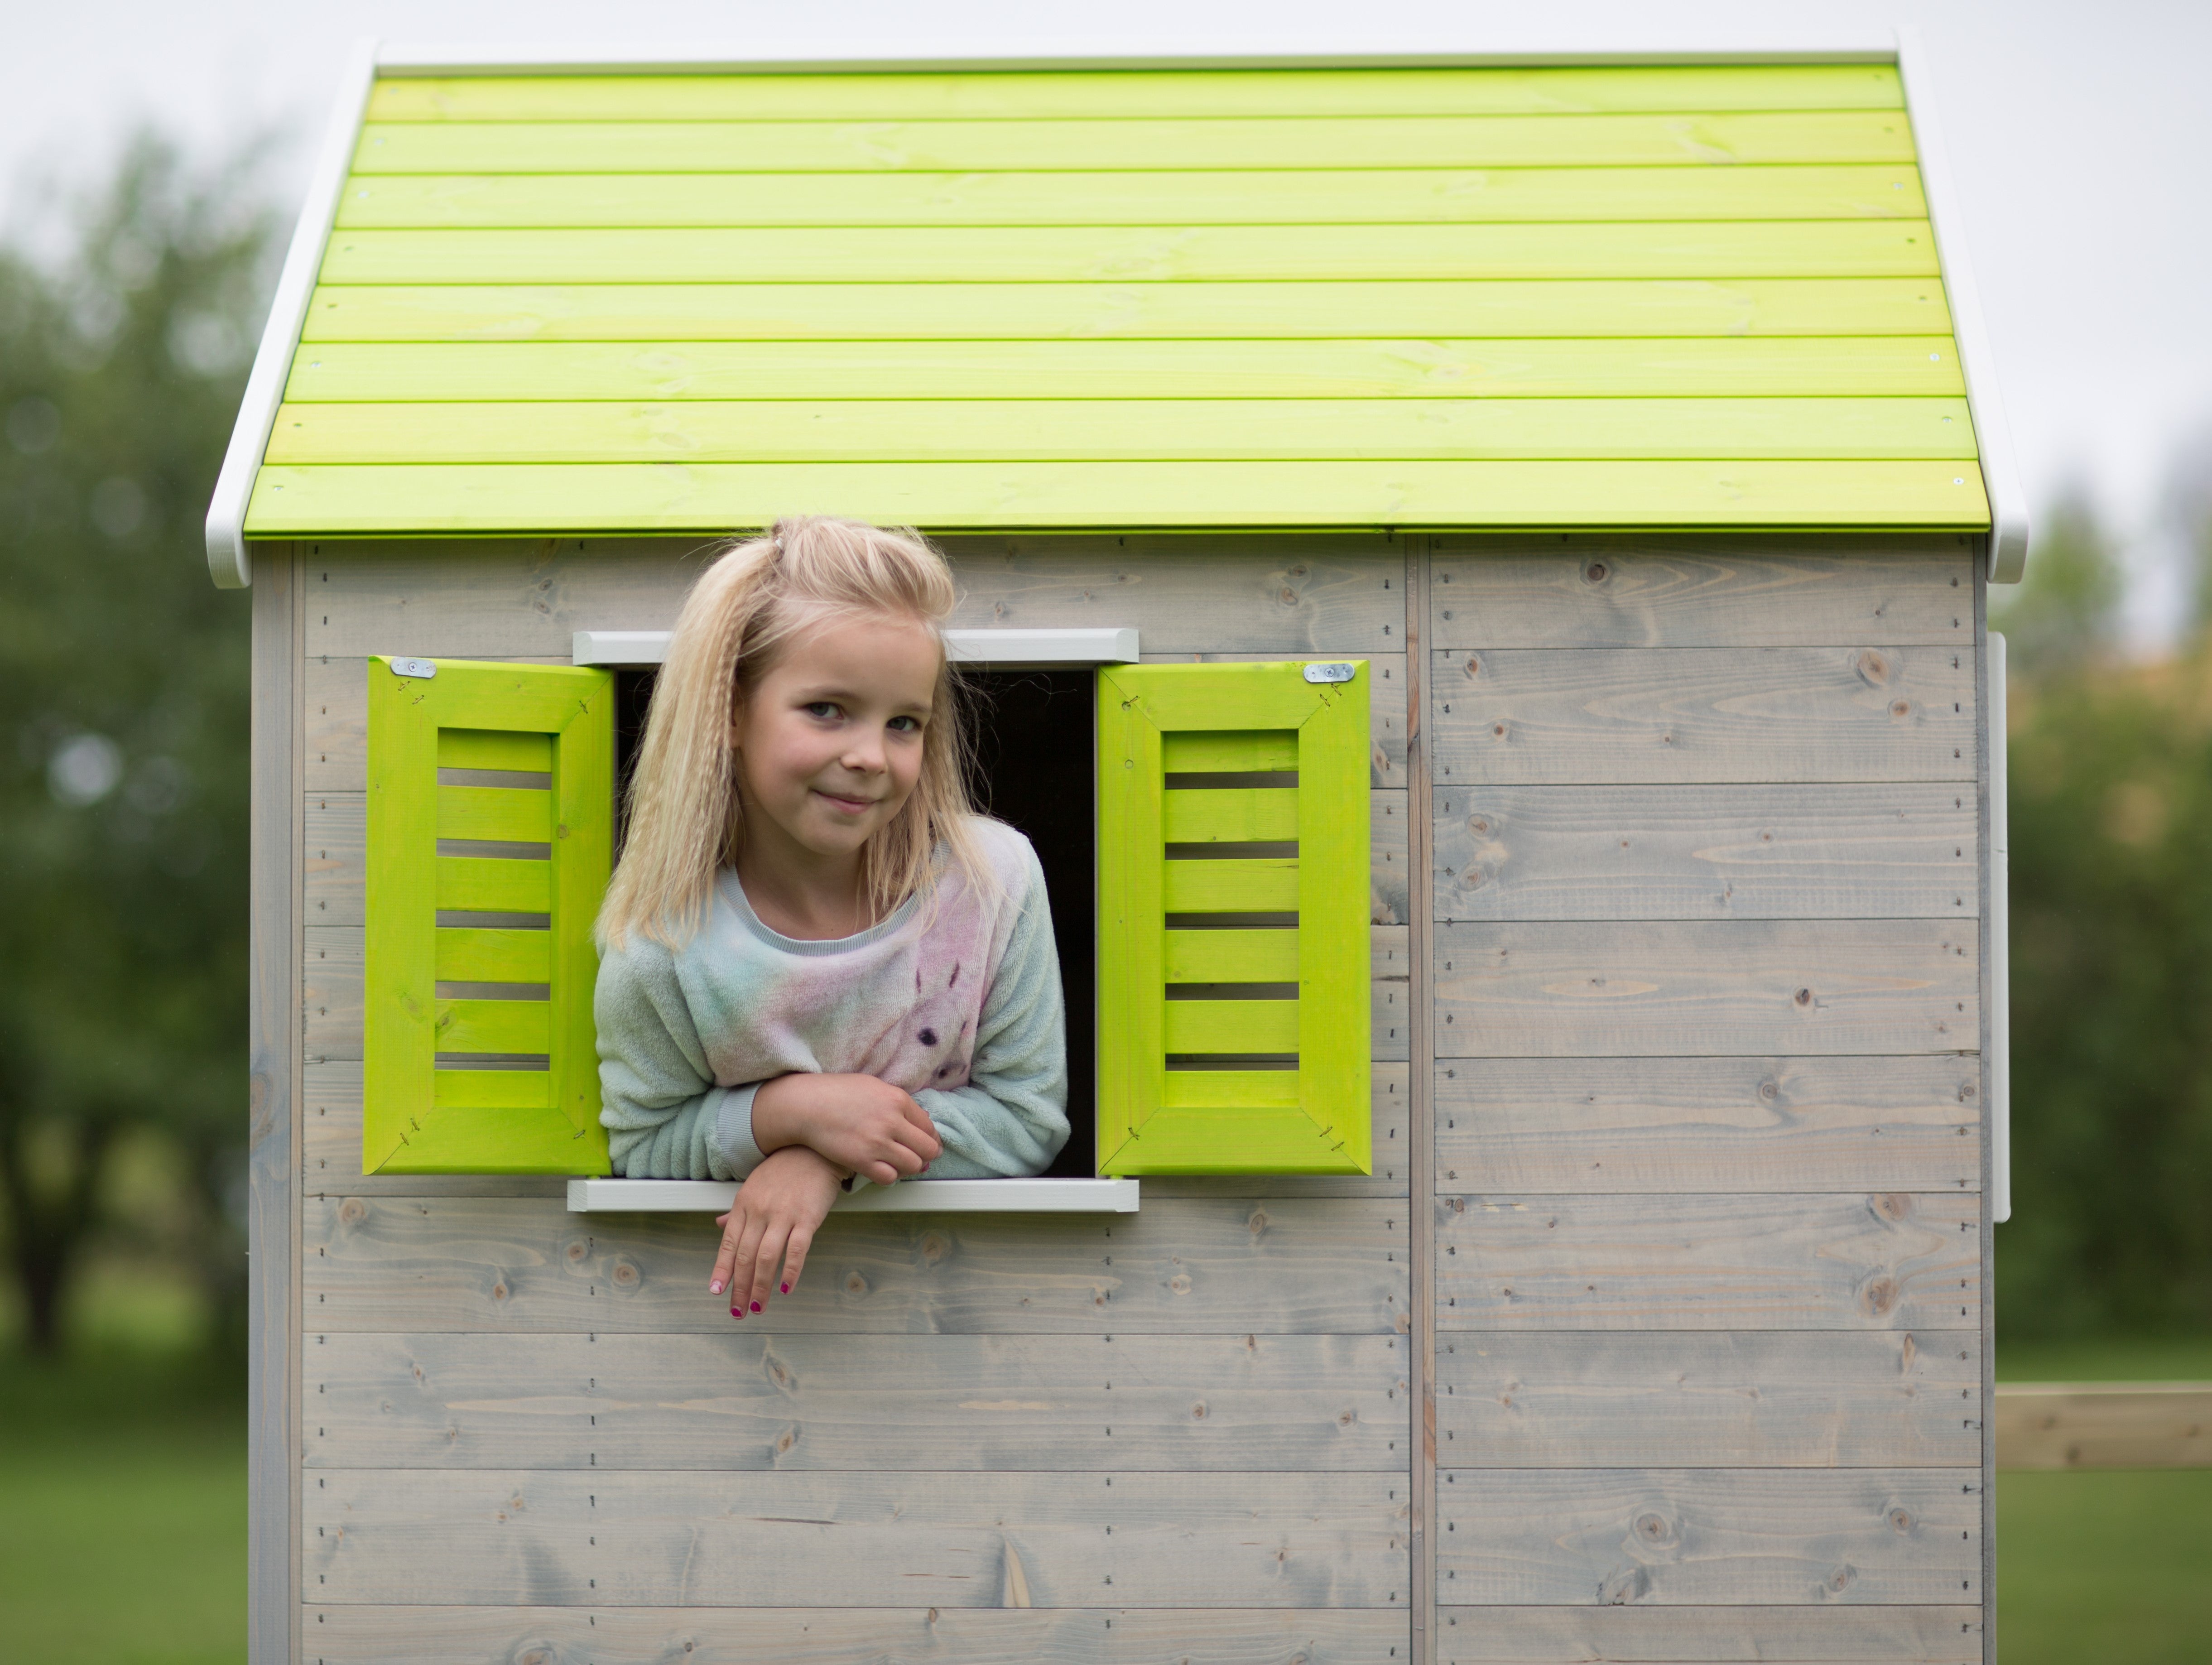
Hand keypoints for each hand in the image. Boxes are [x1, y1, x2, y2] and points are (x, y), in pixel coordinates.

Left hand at [710, 1146, 841, 1318]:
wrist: (815, 1149)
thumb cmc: (784, 1170)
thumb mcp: (753, 1187)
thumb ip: (737, 1211)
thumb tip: (719, 1225)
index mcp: (744, 1205)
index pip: (728, 1244)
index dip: (722, 1270)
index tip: (717, 1292)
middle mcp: (759, 1211)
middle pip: (745, 1256)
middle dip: (739, 1288)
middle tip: (738, 1310)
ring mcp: (782, 1215)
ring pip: (766, 1257)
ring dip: (760, 1286)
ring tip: (758, 1306)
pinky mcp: (807, 1218)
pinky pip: (796, 1249)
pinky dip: (790, 1271)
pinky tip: (786, 1288)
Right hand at [750, 1072, 941, 1185]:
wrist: (806, 1105)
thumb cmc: (836, 1092)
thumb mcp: (874, 1086)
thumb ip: (897, 1102)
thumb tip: (920, 1119)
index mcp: (897, 1099)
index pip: (929, 1126)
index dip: (931, 1138)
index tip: (927, 1143)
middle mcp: (892, 1121)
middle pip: (928, 1148)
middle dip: (927, 1155)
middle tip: (920, 1158)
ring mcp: (877, 1142)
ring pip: (913, 1165)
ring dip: (910, 1167)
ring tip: (901, 1164)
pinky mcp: (862, 1160)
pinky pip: (889, 1177)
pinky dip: (890, 1176)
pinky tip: (883, 1168)